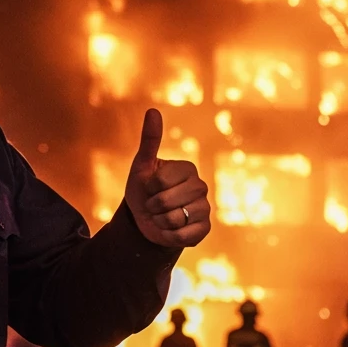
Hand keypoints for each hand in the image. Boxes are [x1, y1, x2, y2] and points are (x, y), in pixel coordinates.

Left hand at [124, 108, 210, 246]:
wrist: (146, 219)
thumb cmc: (143, 189)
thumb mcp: (142, 165)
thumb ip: (150, 139)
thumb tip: (153, 110)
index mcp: (187, 169)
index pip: (160, 181)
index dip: (148, 189)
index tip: (150, 188)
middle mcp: (200, 186)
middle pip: (167, 201)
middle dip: (152, 206)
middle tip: (154, 204)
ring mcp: (205, 208)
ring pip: (174, 220)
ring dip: (159, 222)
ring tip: (161, 217)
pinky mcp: (204, 229)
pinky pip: (183, 236)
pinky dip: (169, 235)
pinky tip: (170, 230)